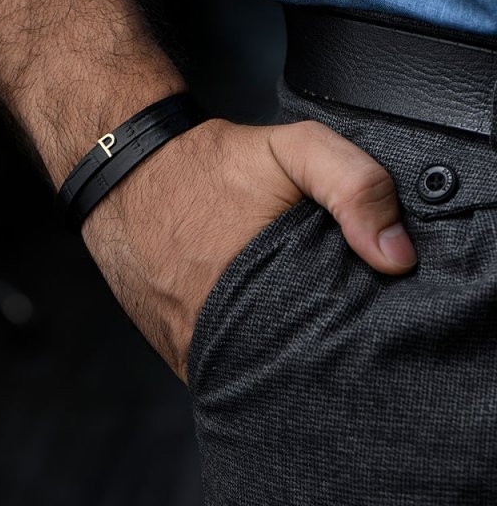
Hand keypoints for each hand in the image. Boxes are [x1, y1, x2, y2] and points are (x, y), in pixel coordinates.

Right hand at [82, 118, 416, 382]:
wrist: (127, 172)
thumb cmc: (209, 165)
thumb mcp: (295, 150)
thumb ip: (355, 187)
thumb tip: (395, 257)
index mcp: (261, 293)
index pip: (327, 347)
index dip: (349, 335)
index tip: (358, 321)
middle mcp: (219, 333)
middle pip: (288, 366)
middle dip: (309, 347)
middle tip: (316, 314)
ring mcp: (189, 347)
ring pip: (251, 372)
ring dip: (270, 353)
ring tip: (280, 317)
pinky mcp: (170, 347)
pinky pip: (218, 366)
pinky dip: (238, 350)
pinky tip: (245, 320)